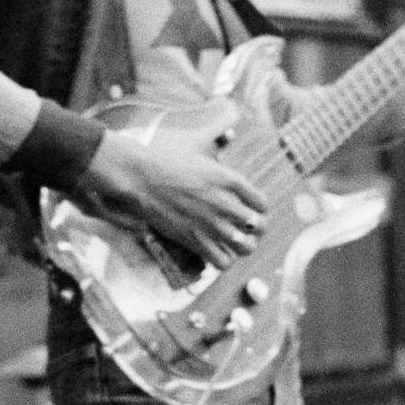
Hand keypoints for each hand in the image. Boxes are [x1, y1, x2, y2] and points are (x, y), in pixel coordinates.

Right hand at [81, 129, 268, 269]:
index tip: (250, 209)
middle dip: (255, 228)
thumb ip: (220, 153)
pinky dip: (222, 259)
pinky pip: (223, 261)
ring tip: (233, 242)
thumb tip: (231, 142)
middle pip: (259, 226)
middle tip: (244, 227)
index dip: (259, 208)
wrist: (142, 178)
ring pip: (246, 247)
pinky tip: (216, 250)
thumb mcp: (200, 151)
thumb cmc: (167, 161)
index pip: (262, 203)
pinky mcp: (196, 240)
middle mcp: (226, 203)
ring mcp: (212, 224)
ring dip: (243, 246)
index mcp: (230, 180)